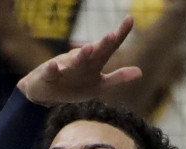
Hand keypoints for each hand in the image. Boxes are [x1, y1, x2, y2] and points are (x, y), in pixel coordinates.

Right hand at [18, 18, 141, 103]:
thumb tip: (140, 72)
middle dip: (102, 44)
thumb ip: (118, 78)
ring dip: (80, 55)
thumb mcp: (99, 85)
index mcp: (94, 62)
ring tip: (87, 49)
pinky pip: (50, 72)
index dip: (120, 34)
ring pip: (74, 61)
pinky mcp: (49, 76)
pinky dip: (52, 69)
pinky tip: (54, 66)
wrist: (45, 91)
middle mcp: (81, 61)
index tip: (130, 19)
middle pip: (94, 52)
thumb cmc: (74, 85)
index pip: (110, 47)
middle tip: (112, 36)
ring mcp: (64, 67)